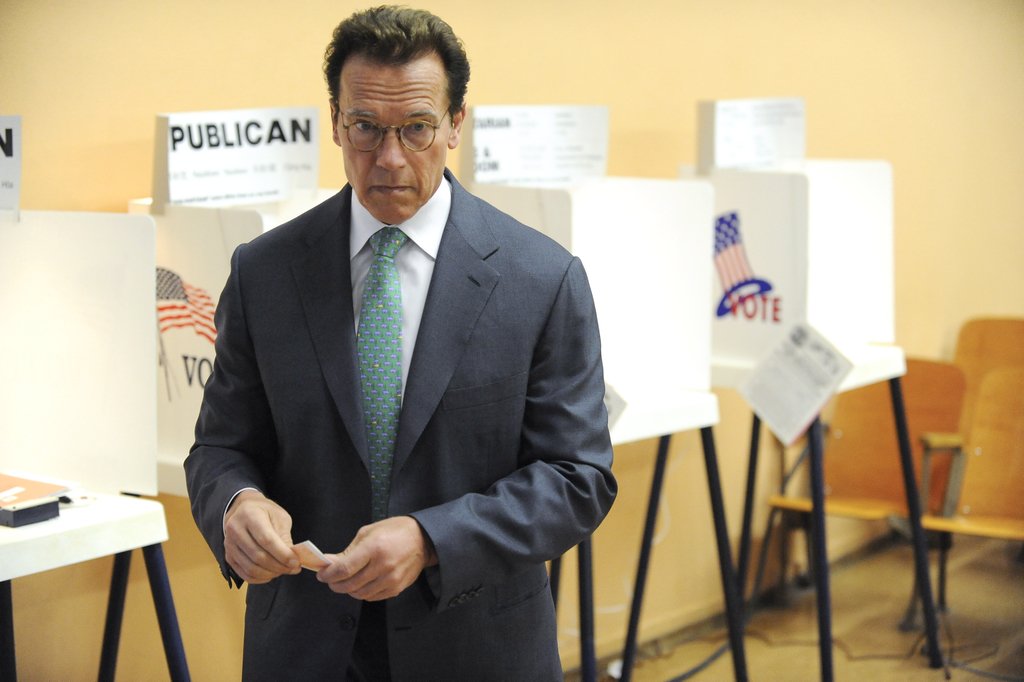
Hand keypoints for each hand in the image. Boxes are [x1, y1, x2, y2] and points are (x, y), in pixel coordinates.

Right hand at [223, 490, 300, 583]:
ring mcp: (229, 544)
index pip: (266, 540)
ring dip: (271, 574)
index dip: (282, 554)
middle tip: (293, 569)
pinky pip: (244, 574)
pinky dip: (260, 579)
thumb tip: (292, 558)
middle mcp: (235, 529)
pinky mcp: (229, 556)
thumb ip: (285, 537)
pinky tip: (271, 575)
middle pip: (258, 556)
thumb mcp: (280, 517)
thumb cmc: (265, 513)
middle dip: (279, 566)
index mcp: (250, 515)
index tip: (296, 562)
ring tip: (284, 571)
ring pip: (251, 568)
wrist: (244, 510)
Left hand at [317, 516, 436, 600]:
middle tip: (330, 579)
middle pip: (350, 585)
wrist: (423, 539)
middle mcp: (383, 566)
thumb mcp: (368, 532)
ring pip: (360, 594)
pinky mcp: (397, 588)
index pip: (344, 569)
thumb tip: (329, 564)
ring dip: (348, 590)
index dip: (328, 575)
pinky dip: (362, 592)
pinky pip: (373, 597)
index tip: (321, 574)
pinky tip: (361, 583)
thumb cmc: (394, 531)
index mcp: (374, 548)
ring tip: (346, 581)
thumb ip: (348, 551)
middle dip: (335, 584)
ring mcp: (391, 579)